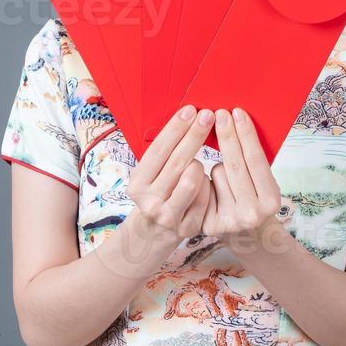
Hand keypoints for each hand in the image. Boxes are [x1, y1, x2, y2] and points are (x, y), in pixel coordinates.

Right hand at [126, 105, 215, 246]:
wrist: (153, 235)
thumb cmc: (157, 194)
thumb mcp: (149, 176)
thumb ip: (162, 155)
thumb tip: (186, 117)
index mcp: (137, 184)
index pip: (158, 150)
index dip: (175, 128)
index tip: (191, 110)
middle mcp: (150, 201)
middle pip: (178, 161)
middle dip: (195, 135)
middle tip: (208, 115)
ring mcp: (169, 216)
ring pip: (193, 179)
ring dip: (199, 165)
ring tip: (197, 164)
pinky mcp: (189, 228)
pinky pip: (206, 196)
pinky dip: (208, 185)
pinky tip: (205, 183)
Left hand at [201, 107, 283, 247]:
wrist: (248, 238)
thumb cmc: (255, 200)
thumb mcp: (265, 186)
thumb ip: (255, 163)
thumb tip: (239, 122)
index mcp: (271, 201)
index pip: (256, 160)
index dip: (246, 135)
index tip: (237, 112)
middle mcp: (252, 213)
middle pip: (234, 165)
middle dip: (227, 135)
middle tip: (220, 112)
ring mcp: (229, 221)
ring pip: (217, 173)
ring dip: (219, 166)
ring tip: (228, 179)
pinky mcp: (209, 224)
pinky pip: (203, 185)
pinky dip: (207, 181)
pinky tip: (214, 190)